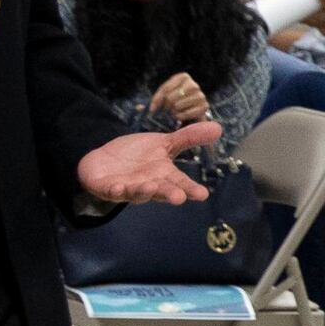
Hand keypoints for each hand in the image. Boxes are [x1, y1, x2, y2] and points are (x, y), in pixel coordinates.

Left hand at [75, 126, 217, 208]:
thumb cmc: (139, 155)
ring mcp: (129, 189)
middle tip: (178, 197)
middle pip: (161, 191)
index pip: (180, 183)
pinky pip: (112, 191)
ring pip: (137, 193)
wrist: (106, 161)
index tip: (202, 194)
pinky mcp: (108, 189)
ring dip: (143, 191)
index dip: (190, 189)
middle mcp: (149, 185)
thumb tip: (218, 128)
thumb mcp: (164, 143)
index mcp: (164, 175)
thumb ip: (188, 138)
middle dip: (169, 194)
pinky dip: (115, 190)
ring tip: (149, 185)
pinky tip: (118, 187)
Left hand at [145, 72, 210, 128]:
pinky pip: (186, 113)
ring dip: (173, 113)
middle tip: (166, 112)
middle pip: (171, 97)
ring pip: (178, 105)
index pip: (165, 88)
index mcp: (183, 77)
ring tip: (174, 114)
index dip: (156, 100)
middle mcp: (193, 84)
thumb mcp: (165, 99)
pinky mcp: (204, 107)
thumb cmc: (177, 104)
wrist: (194, 114)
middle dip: (166, 107)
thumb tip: (139, 108)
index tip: (152, 109)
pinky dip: (180, 117)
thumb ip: (154, 102)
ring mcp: (201, 95)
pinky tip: (180, 118)